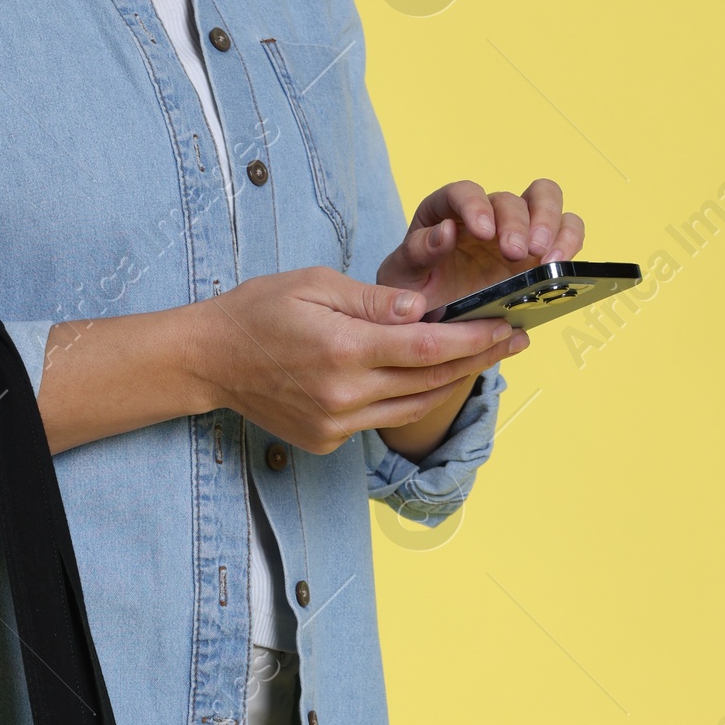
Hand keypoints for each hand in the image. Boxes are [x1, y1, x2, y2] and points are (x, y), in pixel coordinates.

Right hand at [39, 266, 520, 458]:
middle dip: (477, 359)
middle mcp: (344, 395)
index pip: (429, 348)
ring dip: (451, 383)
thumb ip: (373, 301)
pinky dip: (411, 397)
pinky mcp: (328, 440)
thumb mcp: (315, 285)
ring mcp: (336, 424)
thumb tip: (423, 307)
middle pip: (430, 380)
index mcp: (343, 351)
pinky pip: (384, 418)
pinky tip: (429, 377)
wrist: (209, 361)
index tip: (510, 328)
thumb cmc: (259, 311)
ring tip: (482, 357)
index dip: (477, 340)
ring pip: (413, 406)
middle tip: (514, 339)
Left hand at [377, 176, 585, 309]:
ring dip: (550, 224)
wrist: (433, 323)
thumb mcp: (402, 276)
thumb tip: (445, 231)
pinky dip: (569, 241)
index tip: (483, 231)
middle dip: (516, 222)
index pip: (464, 193)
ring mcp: (516, 231)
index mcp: (446, 211)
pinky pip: (566, 231)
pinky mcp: (539, 252)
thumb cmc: (414, 292)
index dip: (475, 206)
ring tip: (545, 258)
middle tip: (515, 252)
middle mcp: (485, 215)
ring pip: (545, 201)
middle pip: (511, 198)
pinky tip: (558, 266)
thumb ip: (418, 252)